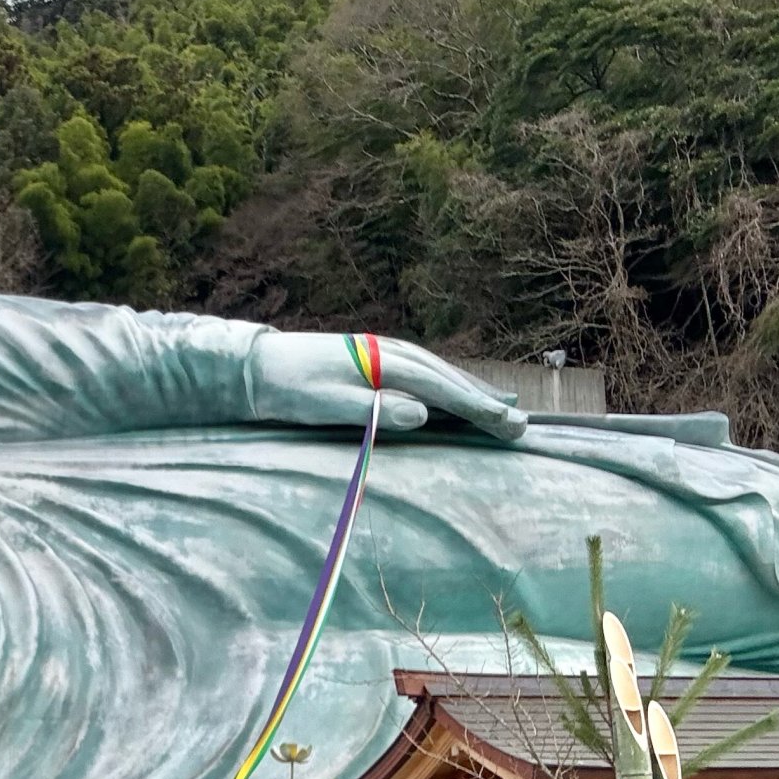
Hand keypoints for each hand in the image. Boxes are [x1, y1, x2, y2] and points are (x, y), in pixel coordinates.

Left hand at [247, 330, 527, 441]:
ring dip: (470, 390)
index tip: (509, 425)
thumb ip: (375, 410)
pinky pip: (422, 370)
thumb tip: (424, 413)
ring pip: (438, 371)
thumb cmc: (288, 389)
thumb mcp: (327, 404)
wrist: (257, 366)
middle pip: (447, 378)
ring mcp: (382, 352)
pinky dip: (445, 382)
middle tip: (521, 426)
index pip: (441, 389)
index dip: (478, 409)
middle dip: (484, 402)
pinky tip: (453, 392)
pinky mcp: (374, 358)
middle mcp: (390, 352)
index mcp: (383, 363)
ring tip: (502, 407)